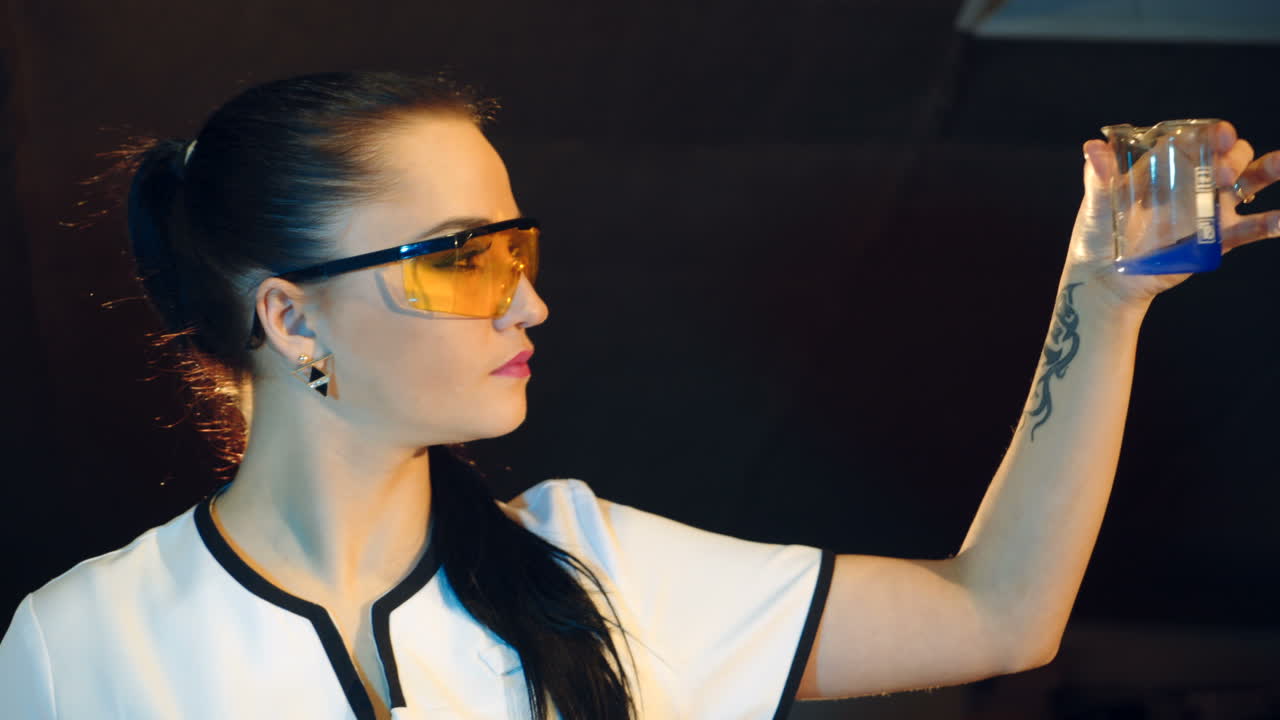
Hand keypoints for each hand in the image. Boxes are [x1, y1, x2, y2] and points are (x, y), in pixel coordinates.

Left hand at [1062, 121, 1279, 308]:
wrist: (1107, 277)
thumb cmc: (1099, 234)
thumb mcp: (1097, 202)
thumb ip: (1099, 176)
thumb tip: (1092, 148)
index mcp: (1166, 166)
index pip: (1195, 141)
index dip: (1211, 133)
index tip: (1220, 134)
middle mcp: (1192, 182)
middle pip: (1226, 157)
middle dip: (1234, 156)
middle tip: (1224, 172)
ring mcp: (1208, 209)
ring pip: (1248, 184)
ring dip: (1266, 171)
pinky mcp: (1217, 238)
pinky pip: (1250, 228)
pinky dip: (1269, 224)